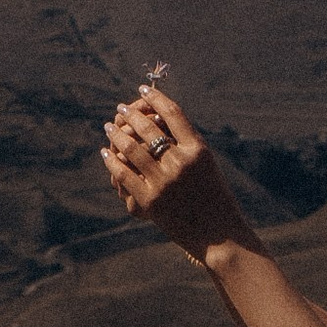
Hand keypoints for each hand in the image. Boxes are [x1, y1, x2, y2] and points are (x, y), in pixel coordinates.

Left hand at [101, 84, 251, 261]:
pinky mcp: (149, 201)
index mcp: (198, 150)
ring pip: (131, 149)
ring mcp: (163, 182)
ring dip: (116, 134)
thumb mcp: (206, 166)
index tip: (144, 90)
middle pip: (148, 128)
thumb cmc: (215, 199)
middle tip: (121, 108)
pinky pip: (123, 174)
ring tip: (110, 126)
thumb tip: (157, 121)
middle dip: (131, 114)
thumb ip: (185, 145)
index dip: (156, 97)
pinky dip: (112, 161)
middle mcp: (180, 162)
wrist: (219, 237)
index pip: (173, 113)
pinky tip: (107, 153)